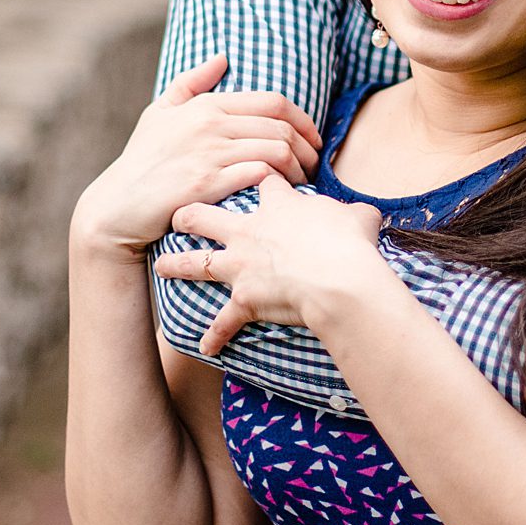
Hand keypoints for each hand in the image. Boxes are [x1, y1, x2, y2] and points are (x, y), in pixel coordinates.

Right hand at [70, 55, 322, 255]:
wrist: (118, 205)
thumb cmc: (142, 160)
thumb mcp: (159, 113)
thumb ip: (191, 82)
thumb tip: (222, 57)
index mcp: (205, 105)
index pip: (273, 101)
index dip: (304, 119)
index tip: (314, 138)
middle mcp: (209, 124)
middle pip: (281, 126)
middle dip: (308, 146)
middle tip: (315, 164)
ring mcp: (209, 154)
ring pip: (276, 150)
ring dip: (299, 167)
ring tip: (304, 181)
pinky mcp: (207, 184)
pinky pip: (259, 175)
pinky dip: (279, 183)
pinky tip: (284, 194)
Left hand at [152, 176, 388, 351]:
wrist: (339, 279)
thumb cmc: (351, 243)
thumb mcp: (360, 217)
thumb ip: (355, 213)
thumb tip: (365, 215)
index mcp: (277, 205)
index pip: (260, 181)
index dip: (258, 177)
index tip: (257, 178)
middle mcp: (250, 231)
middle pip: (206, 215)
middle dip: (188, 213)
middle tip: (176, 213)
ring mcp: (242, 266)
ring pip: (198, 261)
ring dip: (177, 265)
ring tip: (160, 266)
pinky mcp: (244, 300)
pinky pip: (223, 322)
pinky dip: (215, 335)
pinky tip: (205, 347)